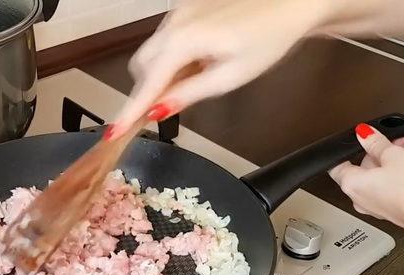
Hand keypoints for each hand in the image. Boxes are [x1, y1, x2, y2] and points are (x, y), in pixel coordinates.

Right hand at [111, 0, 326, 131]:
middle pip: (142, 66)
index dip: (130, 111)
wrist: (289, 5)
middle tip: (169, 108)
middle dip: (149, 90)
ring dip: (162, 73)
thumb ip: (190, 93)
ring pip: (152, 52)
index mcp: (184, 40)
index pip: (147, 83)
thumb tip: (159, 110)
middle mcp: (174, 22)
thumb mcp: (231, 77)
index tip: (114, 132)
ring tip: (197, 79)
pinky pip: (166, 39)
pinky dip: (173, 57)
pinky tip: (200, 61)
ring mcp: (178, 12)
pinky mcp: (185, 8)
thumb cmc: (268, 40)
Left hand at [328, 124, 403, 241]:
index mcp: (352, 186)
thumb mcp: (394, 155)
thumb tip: (365, 134)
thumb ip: (376, 142)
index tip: (356, 139)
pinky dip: (399, 172)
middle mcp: (361, 199)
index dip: (345, 150)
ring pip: (379, 177)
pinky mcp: (395, 209)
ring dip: (392, 159)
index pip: (335, 166)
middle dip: (377, 151)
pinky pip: (391, 186)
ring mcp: (378, 207)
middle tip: (391, 140)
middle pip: (362, 169)